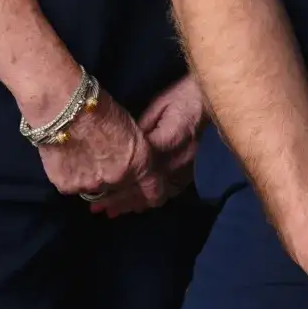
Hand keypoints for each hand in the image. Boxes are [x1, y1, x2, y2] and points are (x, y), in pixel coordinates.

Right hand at [35, 90, 167, 216]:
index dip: (151, 195)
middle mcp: (118, 179)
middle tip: (107, 169)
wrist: (64, 109)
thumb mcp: (132, 129)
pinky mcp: (67, 187)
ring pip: (97, 189)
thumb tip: (133, 166)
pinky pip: (74, 187)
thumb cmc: (101, 109)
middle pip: (122, 191)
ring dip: (95, 180)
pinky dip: (74, 177)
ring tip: (85, 158)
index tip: (147, 195)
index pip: (154, 192)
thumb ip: (135, 154)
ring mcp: (92, 186)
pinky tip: (70, 160)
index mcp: (139, 163)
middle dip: (119, 186)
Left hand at [106, 74, 204, 211]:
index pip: (140, 166)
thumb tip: (121, 149)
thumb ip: (140, 130)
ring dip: (135, 203)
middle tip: (97, 208)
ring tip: (113, 212)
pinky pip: (171, 190)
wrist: (210, 98)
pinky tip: (138, 206)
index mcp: (169, 139)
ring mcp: (188, 165)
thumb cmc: (181, 96)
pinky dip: (153, 198)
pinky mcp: (193, 168)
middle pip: (147, 185)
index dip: (118, 180)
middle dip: (121, 199)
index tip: (98, 190)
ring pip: (158, 193)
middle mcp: (180, 157)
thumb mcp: (157, 106)